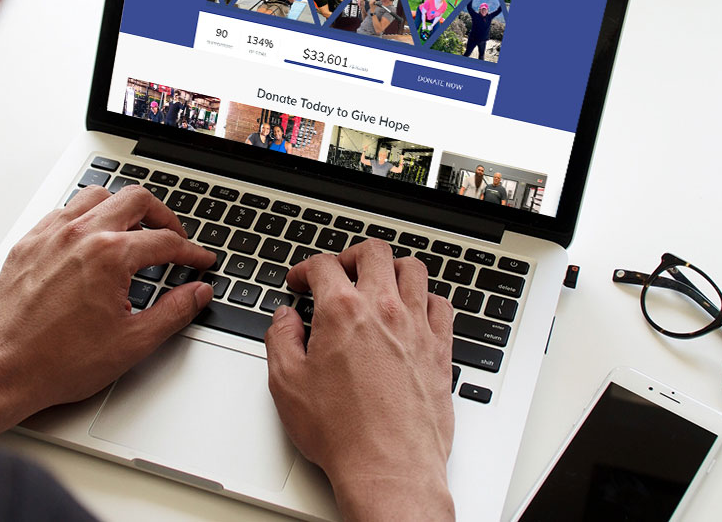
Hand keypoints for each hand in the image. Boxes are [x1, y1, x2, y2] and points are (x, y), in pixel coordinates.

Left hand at [0, 186, 215, 434]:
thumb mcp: (132, 343)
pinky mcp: (28, 243)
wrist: (3, 371)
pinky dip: (85, 217)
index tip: (199, 260)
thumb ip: (174, 312)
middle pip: (136, 200)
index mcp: (109, 256)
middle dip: (163, 216)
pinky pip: (63, 212)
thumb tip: (197, 293)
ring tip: (133, 230)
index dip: (190, 252)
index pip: (164, 241)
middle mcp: (80, 235)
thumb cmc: (58, 362)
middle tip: (173, 236)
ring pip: (97, 196)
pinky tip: (90, 238)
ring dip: (121, 208)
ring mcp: (50, 235)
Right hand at [265, 240, 454, 521]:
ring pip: (413, 269)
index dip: (305, 268)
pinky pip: (441, 304)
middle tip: (340, 272)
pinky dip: (426, 299)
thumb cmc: (342, 433)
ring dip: (392, 268)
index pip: (324, 265)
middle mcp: (383, 310)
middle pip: (374, 252)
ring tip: (379, 282)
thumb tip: (285, 319)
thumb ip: (281, 340)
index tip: (300, 281)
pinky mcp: (440, 349)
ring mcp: (416, 327)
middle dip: (351, 255)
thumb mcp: (287, 384)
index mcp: (342, 312)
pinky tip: (414, 311)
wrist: (389, 468)